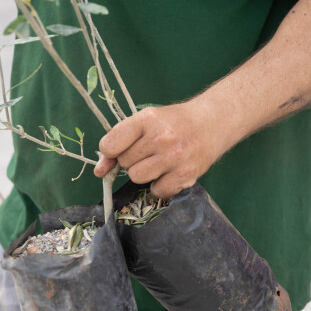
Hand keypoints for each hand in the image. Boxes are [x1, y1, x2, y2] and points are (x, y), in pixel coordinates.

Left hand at [93, 102, 220, 198]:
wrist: (211, 124)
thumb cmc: (174, 122)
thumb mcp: (146, 121)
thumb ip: (119, 142)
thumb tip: (99, 171)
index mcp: (148, 119)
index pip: (111, 144)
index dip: (111, 150)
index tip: (121, 147)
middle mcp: (161, 138)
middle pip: (125, 163)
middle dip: (133, 159)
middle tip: (150, 149)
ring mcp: (174, 158)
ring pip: (138, 178)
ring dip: (145, 173)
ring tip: (159, 161)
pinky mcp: (185, 176)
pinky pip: (157, 191)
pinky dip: (160, 185)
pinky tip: (170, 171)